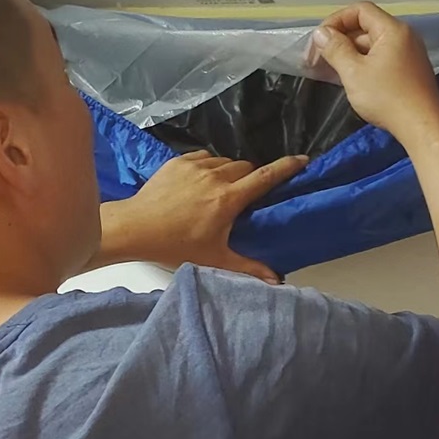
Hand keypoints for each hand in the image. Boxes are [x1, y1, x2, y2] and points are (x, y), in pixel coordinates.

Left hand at [98, 150, 308, 282]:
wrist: (135, 227)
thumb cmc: (174, 245)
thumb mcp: (214, 259)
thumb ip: (247, 267)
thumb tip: (276, 280)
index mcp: (228, 199)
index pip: (265, 177)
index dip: (287, 167)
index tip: (302, 160)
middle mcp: (215, 177)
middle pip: (246, 167)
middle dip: (251, 178)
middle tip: (245, 196)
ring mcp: (196, 166)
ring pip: (225, 161)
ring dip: (230, 172)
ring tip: (222, 190)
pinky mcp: (178, 161)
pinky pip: (204, 157)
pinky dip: (209, 166)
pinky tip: (202, 182)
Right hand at [310, 2, 438, 146]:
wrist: (422, 126)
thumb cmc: (386, 97)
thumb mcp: (353, 72)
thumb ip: (335, 49)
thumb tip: (321, 33)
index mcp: (392, 30)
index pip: (360, 10)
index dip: (336, 20)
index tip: (319, 40)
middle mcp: (404, 36)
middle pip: (366, 26)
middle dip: (340, 40)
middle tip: (318, 59)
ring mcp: (409, 53)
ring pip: (373, 44)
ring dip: (349, 53)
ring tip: (329, 71)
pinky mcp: (410, 70)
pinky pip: (382, 58)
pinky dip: (363, 63)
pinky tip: (350, 79)